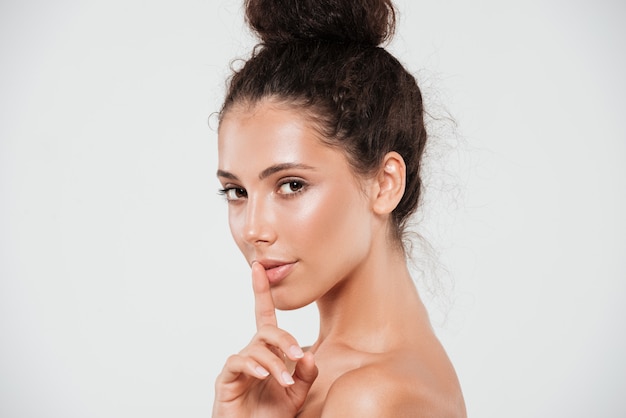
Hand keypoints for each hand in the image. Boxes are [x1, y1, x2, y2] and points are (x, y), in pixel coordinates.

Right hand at [212, 262, 317, 417]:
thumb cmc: (272, 415)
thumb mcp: (298, 394)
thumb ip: (306, 374)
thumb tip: (308, 354)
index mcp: (268, 351)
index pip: (265, 315)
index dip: (262, 291)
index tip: (259, 268)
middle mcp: (252, 353)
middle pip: (267, 330)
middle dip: (285, 340)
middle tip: (298, 357)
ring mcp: (238, 366)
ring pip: (256, 348)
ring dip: (275, 363)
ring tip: (286, 382)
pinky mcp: (226, 379)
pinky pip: (238, 362)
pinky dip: (253, 366)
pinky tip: (264, 376)